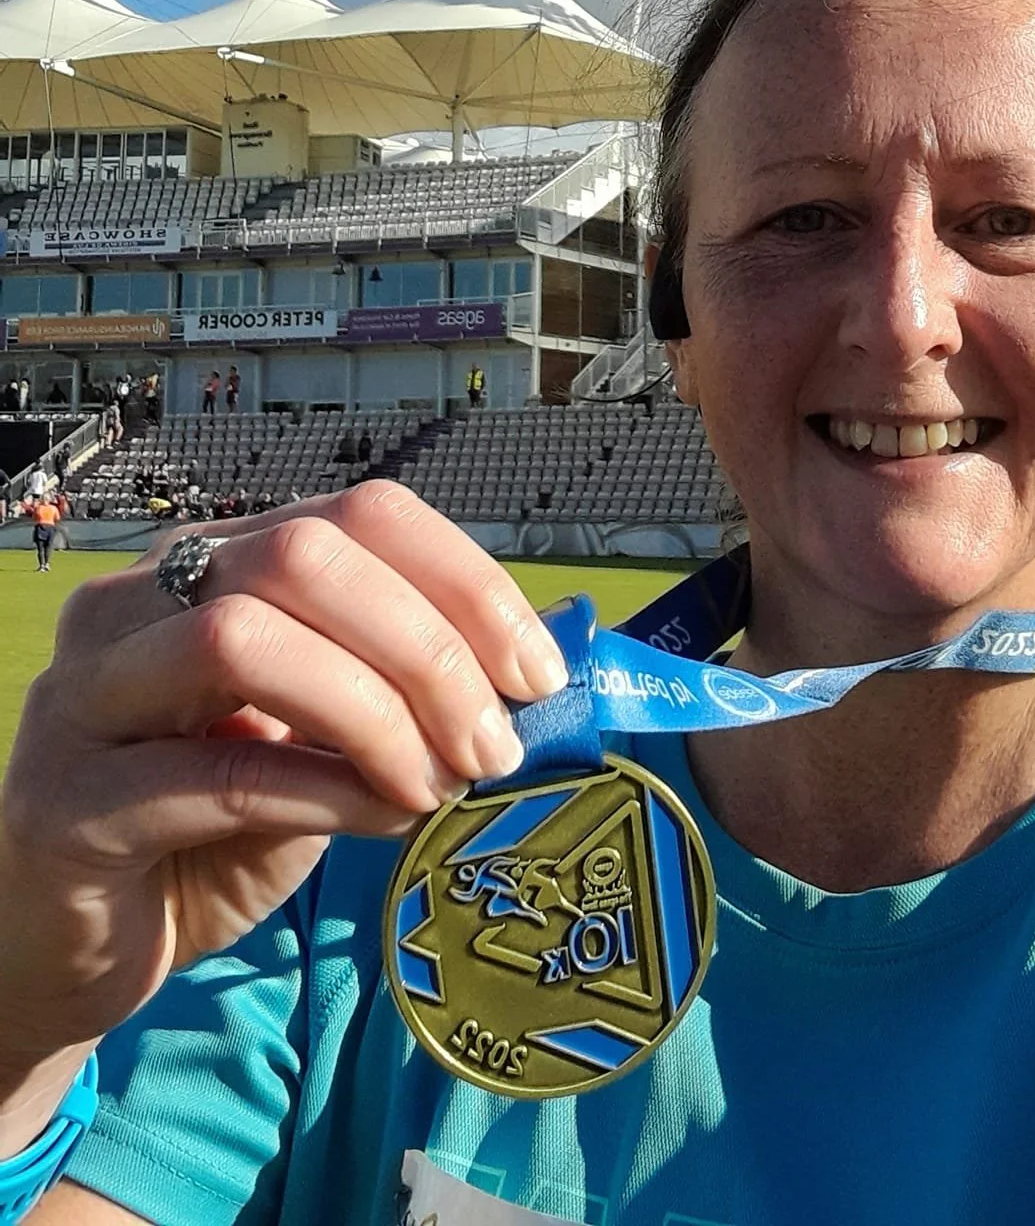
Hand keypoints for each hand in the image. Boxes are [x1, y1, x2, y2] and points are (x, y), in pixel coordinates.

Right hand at [0, 483, 567, 1098]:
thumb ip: (400, 692)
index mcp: (211, 564)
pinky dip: (324, 793)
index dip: (464, 580)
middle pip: (305, 557)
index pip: (359, 513)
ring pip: (244, 639)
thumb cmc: (210, 832)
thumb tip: (537, 672)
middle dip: (426, 647)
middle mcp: (136, 602)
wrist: (76, 951)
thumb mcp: (324, 743)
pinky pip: (215, 772)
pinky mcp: (67, 803)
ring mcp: (87, 694)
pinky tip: (380, 820)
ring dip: (374, 714)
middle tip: (491, 742)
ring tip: (434, 784)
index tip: (536, 670)